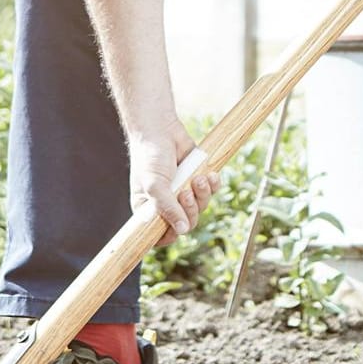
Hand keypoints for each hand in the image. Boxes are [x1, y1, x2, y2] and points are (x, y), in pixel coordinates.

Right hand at [128, 121, 218, 246]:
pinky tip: (210, 174)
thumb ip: (167, 208)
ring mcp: (182, 191)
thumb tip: (182, 230)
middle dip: (191, 209)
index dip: (172, 233)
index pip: (162, 235)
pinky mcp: (196, 179)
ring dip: (202, 194)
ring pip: (201, 207)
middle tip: (186, 193)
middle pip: (187, 222)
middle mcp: (166, 203)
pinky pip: (211, 191)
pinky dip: (213, 185)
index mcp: (149, 209)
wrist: (162, 128)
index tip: (179, 225)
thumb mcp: (155, 184)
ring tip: (198, 178)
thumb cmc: (151, 156)